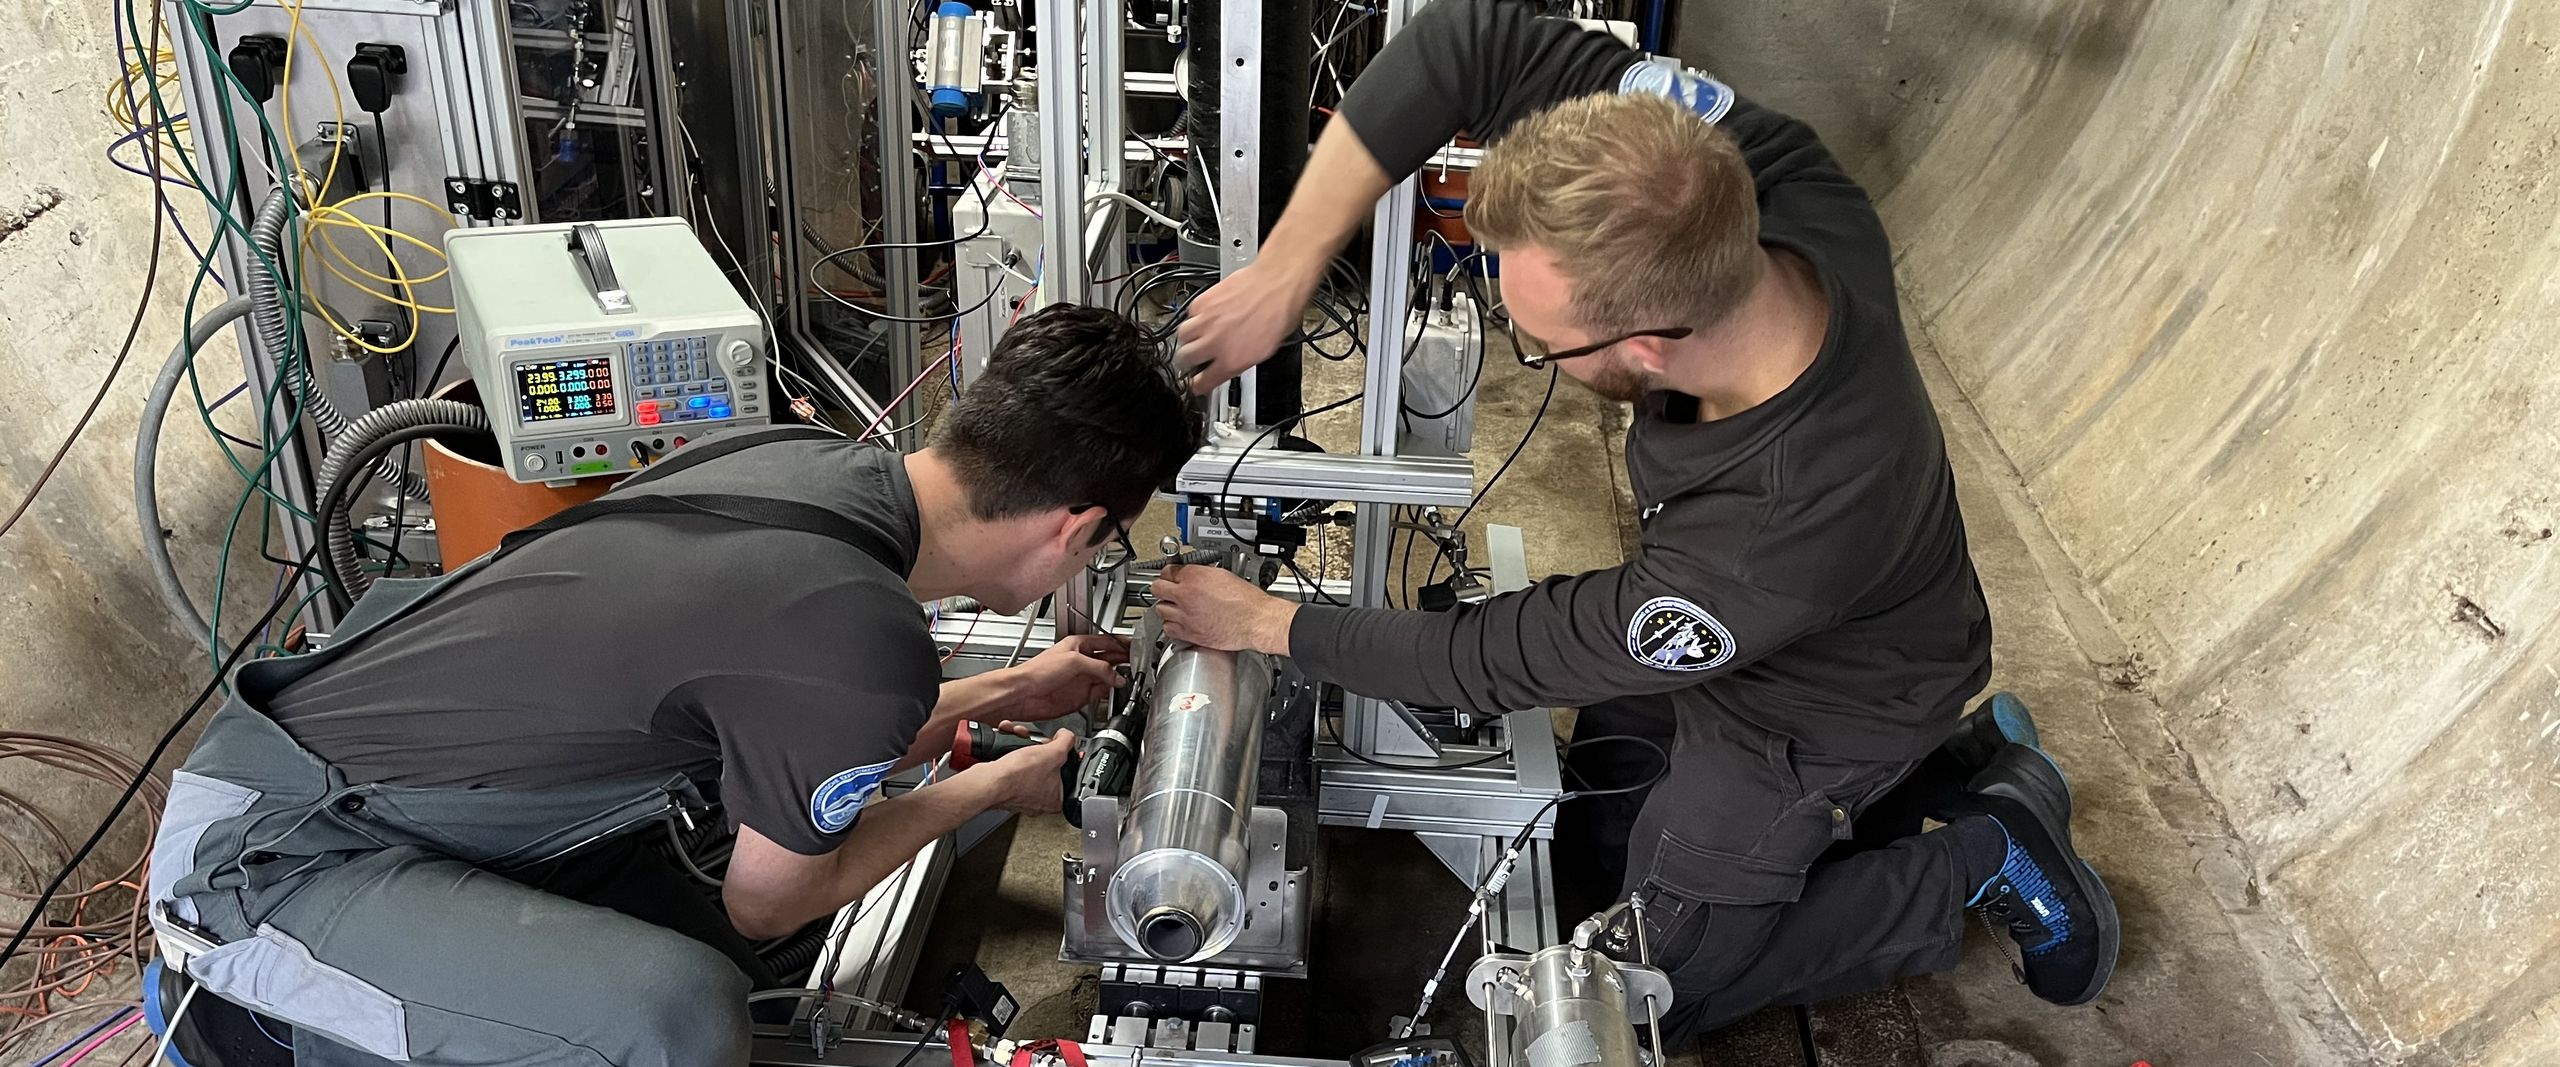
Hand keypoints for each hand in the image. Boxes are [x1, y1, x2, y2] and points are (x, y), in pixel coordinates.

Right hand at [972, 728, 1077, 815]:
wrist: (987, 782)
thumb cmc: (1017, 777)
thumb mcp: (1053, 752)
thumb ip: (1066, 741)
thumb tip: (1068, 736)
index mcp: (1056, 799)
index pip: (1067, 771)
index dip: (1062, 753)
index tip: (1057, 744)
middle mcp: (1039, 800)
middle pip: (1046, 763)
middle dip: (1038, 744)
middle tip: (1035, 740)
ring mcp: (1021, 793)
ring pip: (1028, 761)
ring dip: (1022, 743)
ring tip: (1018, 735)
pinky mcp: (1006, 785)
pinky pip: (1013, 764)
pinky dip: (1010, 749)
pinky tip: (1007, 740)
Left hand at [1003, 634, 1128, 718]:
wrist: (1023, 694)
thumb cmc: (1037, 671)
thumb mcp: (1074, 661)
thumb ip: (1099, 667)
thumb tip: (1117, 675)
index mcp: (1078, 645)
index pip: (1106, 641)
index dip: (1121, 644)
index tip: (1135, 647)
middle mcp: (1081, 660)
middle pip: (1110, 659)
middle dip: (1124, 660)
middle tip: (1137, 663)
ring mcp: (1081, 678)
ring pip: (1107, 676)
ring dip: (1118, 677)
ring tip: (1129, 676)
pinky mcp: (1081, 695)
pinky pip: (1101, 691)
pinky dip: (1110, 691)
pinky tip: (1115, 689)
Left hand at [1153, 564, 1296, 653]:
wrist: (1256, 620)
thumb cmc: (1246, 600)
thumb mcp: (1223, 575)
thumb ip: (1201, 575)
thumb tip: (1192, 576)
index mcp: (1194, 577)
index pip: (1167, 571)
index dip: (1170, 574)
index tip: (1172, 576)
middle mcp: (1186, 595)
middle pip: (1157, 588)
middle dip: (1163, 588)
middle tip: (1169, 590)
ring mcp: (1185, 616)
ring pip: (1160, 609)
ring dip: (1167, 607)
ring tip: (1177, 607)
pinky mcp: (1189, 633)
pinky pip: (1168, 628)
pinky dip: (1172, 625)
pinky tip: (1181, 622)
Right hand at [1174, 261, 1318, 393]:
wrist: (1275, 284)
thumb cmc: (1278, 313)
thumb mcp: (1265, 349)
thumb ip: (1241, 360)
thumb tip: (1232, 363)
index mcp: (1231, 361)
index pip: (1203, 383)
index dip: (1197, 386)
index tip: (1196, 384)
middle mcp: (1214, 343)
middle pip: (1185, 360)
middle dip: (1187, 362)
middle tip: (1192, 359)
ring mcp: (1206, 322)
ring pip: (1183, 337)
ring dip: (1188, 339)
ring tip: (1195, 337)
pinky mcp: (1202, 303)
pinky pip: (1190, 314)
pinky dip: (1195, 317)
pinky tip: (1205, 317)